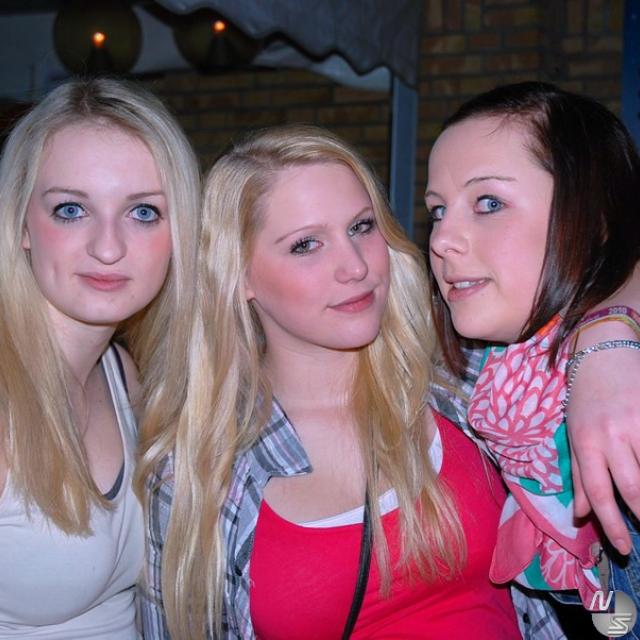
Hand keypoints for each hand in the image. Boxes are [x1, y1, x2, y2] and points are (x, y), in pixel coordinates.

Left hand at [566, 322, 639, 554]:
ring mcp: (637, 424)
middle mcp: (610, 435)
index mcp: (586, 441)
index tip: (624, 547)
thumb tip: (581, 514)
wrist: (603, 352)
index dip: (612, 524)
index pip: (598, 492)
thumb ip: (578, 473)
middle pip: (631, 488)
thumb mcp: (574, 432)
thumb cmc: (585, 396)